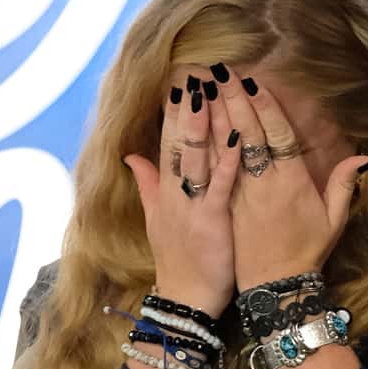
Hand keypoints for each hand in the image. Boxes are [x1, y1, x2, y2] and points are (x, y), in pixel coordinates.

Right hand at [123, 67, 238, 314]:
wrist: (185, 300)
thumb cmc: (178, 261)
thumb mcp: (157, 219)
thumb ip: (145, 184)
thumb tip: (130, 156)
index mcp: (164, 190)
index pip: (167, 140)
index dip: (173, 109)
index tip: (179, 78)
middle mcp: (174, 193)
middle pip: (178, 140)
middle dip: (185, 105)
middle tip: (193, 68)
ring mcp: (191, 205)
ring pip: (196, 156)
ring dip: (203, 121)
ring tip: (208, 87)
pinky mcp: (211, 221)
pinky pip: (220, 185)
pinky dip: (228, 160)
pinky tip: (237, 134)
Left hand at [213, 65, 367, 292]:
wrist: (276, 289)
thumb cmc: (307, 254)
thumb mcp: (334, 221)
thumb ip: (344, 185)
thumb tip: (363, 157)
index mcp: (293, 183)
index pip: (277, 135)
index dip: (265, 106)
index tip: (254, 80)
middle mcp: (264, 185)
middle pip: (247, 134)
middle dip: (234, 100)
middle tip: (220, 71)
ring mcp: (241, 196)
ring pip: (225, 150)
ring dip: (214, 117)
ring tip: (202, 89)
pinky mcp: (225, 209)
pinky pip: (213, 173)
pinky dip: (203, 149)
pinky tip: (193, 129)